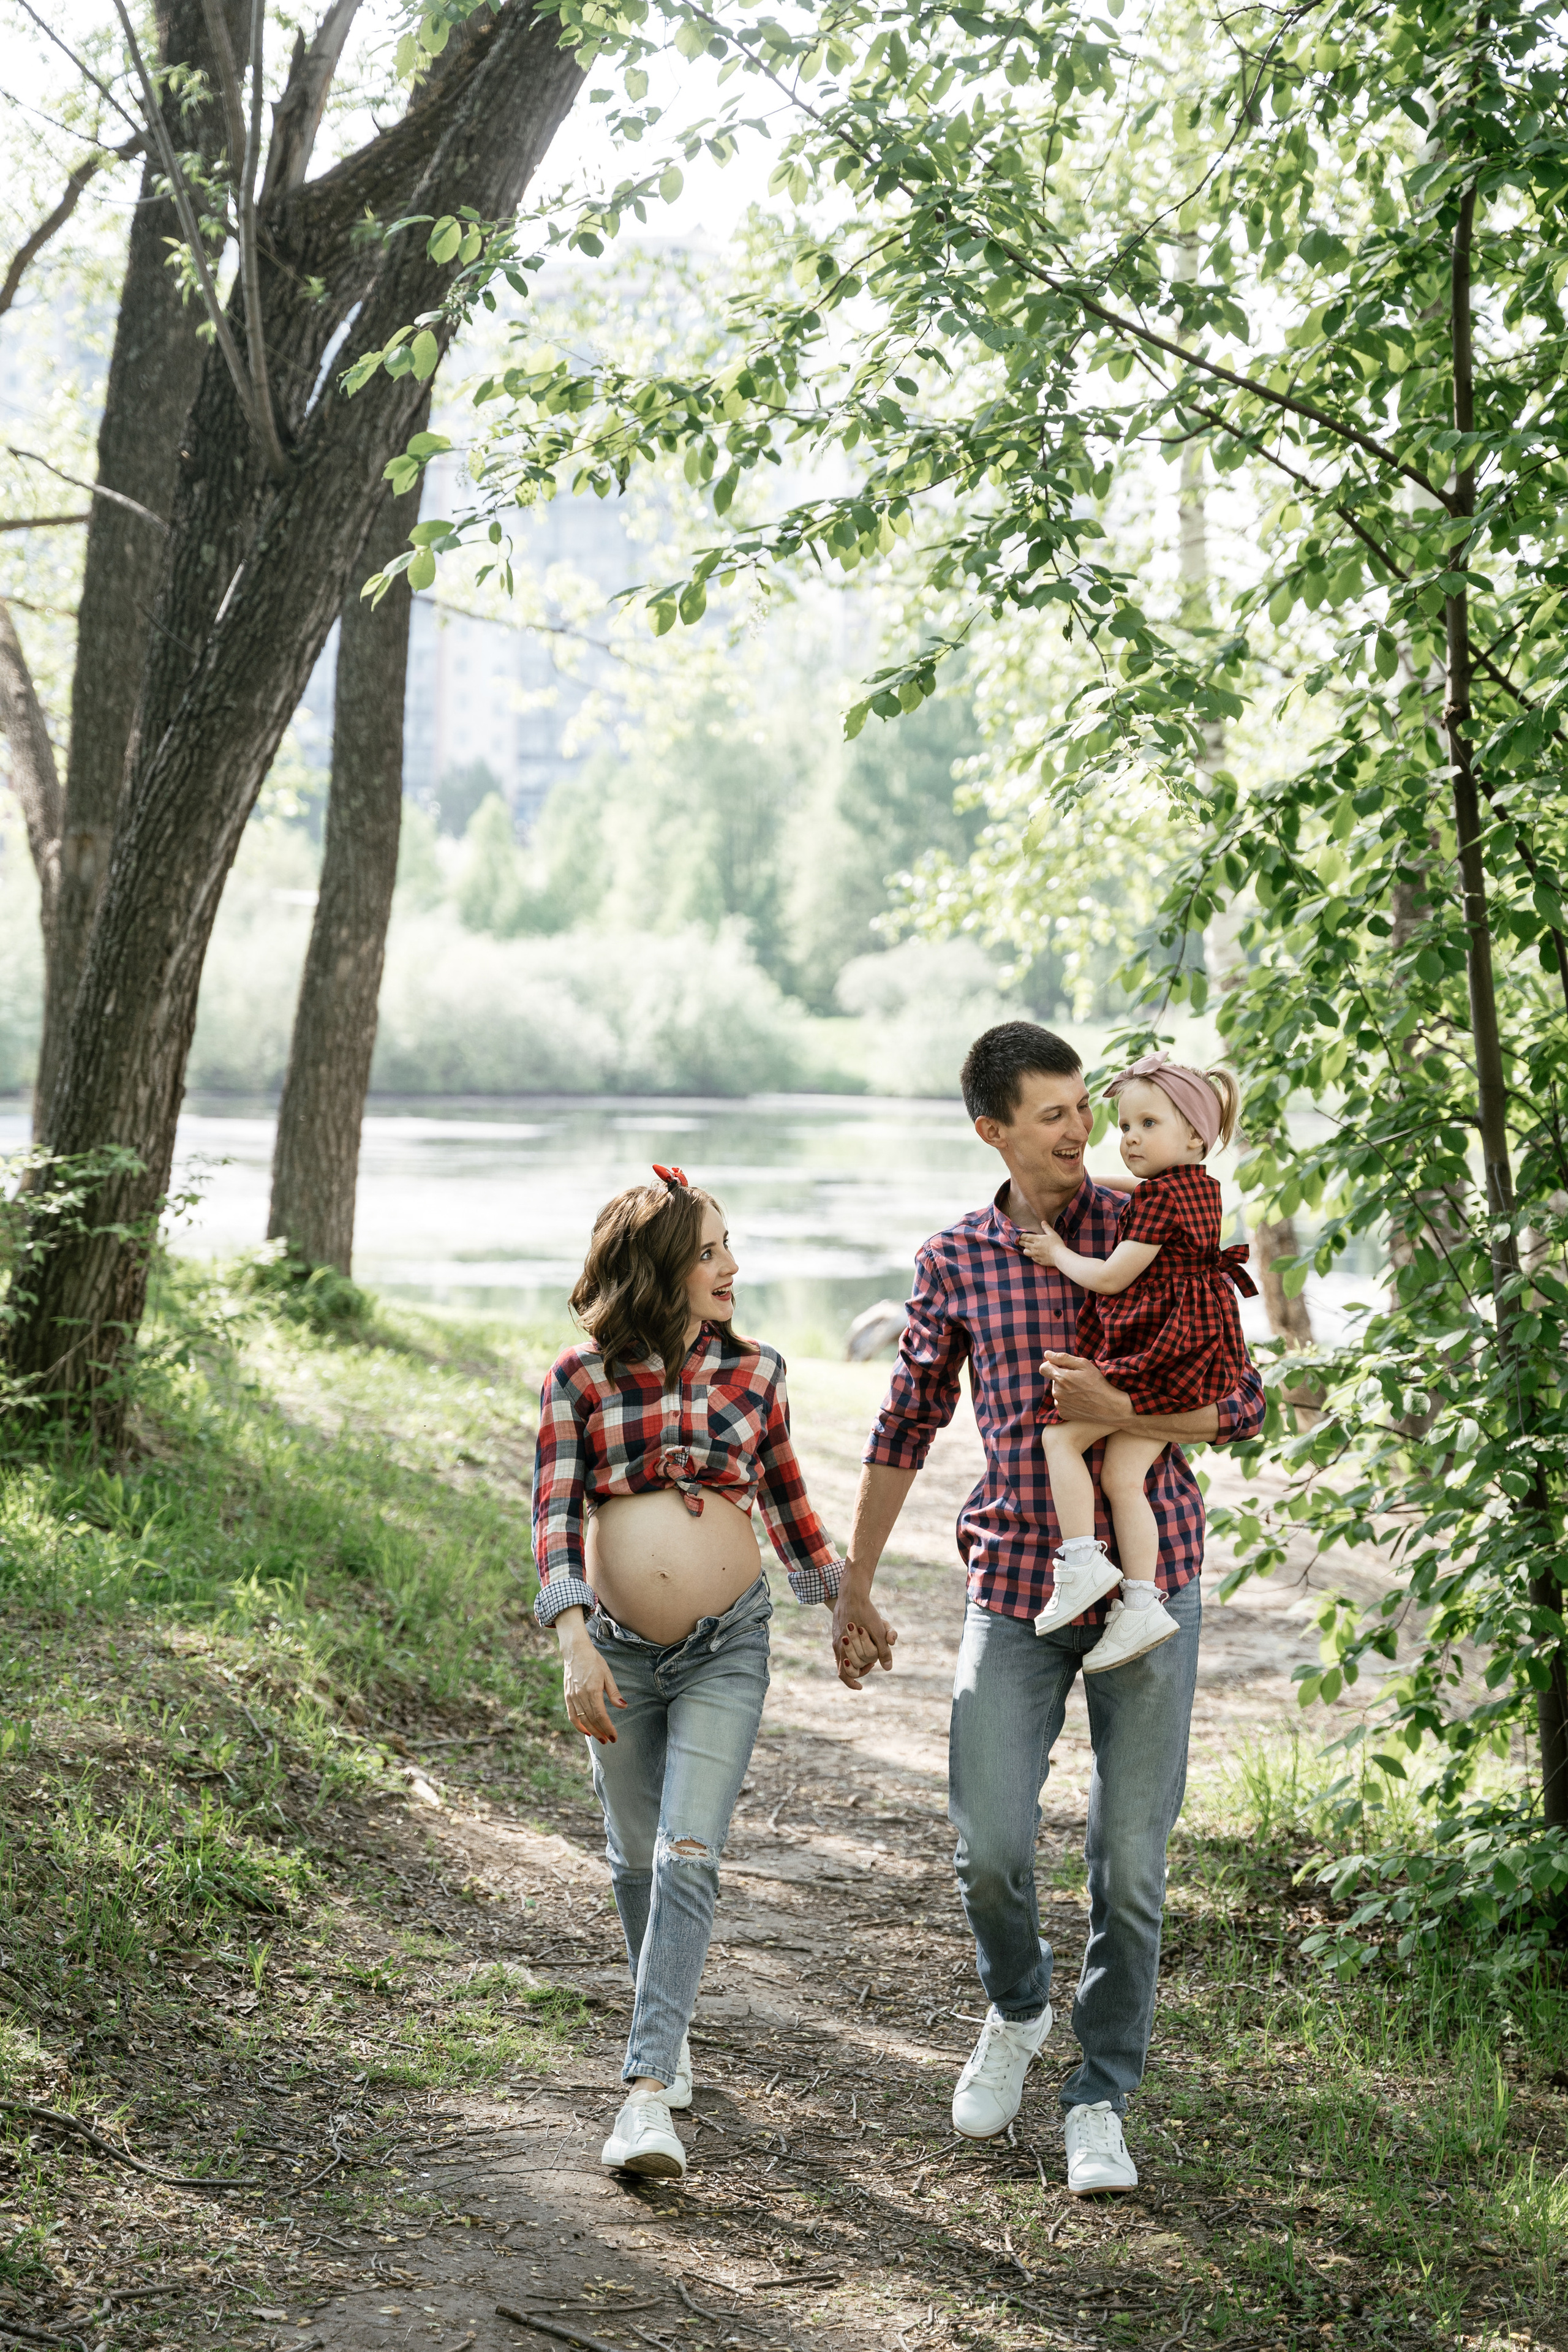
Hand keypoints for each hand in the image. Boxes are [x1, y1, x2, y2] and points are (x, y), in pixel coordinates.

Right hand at [557, 1620, 625, 1742]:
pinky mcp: (567, 1696)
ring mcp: (572, 1697)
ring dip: (591, 1731)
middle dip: (601, 1732)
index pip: (601, 1716)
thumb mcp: (607, 1674)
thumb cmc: (594, 1661)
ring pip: (582, 1720)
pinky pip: (572, 1715)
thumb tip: (623, 1706)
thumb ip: (614, 1692)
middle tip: (609, 1741)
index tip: (614, 1736)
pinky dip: (578, 1725)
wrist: (575, 1651)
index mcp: (592, 1690)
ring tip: (600, 1739)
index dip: (608, 1728)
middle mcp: (581, 1696)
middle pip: (592, 1720)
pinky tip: (586, 1731)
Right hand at [832, 1577, 897, 1689]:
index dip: (852, 1683)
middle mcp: (836, 1645)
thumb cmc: (866, 1612)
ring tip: (869, 1653)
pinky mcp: (836, 1630)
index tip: (861, 1687)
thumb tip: (887, 1668)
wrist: (852, 1592)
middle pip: (846, 1666)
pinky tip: (862, 1642)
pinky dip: (853, 1649)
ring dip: (857, 1658)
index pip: (844, 1674)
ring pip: (844, 1656)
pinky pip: (843, 1646)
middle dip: (859, 1668)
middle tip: (872, 1664)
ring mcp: (835, 1637)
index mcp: (843, 1648)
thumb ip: (883, 1650)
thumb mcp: (878, 1631)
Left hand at [1019, 1228, 1060, 1267]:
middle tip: (1018, 1240)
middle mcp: (1034, 1247)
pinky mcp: (1038, 1260)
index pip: (1025, 1236)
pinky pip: (1031, 1257)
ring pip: (1025, 1252)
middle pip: (1023, 1244)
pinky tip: (1034, 1253)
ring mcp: (1035, 1255)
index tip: (1018, 1234)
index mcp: (1037, 1240)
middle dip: (1020, 1241)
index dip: (1020, 1235)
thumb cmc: (1057, 1244)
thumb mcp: (1053, 1234)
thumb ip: (1046, 1228)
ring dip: (1025, 1248)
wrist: (1060, 1256)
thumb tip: (1043, 1222)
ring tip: (1027, 1247)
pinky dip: (1031, 1255)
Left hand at [1039, 1351, 1130, 1425]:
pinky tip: (1080, 1400)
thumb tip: (1047, 1354)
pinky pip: (1061, 1403)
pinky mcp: (1063, 1414)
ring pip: (1057, 1392)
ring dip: (1065, 1390)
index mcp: (1061, 1378)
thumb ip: (1063, 1358)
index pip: (1044, 1368)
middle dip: (1063, 1378)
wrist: (1109, 1407)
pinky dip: (1068, 1401)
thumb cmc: (1098, 1383)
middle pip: (1053, 1380)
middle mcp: (1057, 1393)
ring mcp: (1060, 1405)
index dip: (1052, 1365)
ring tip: (1082, 1391)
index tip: (1061, 1367)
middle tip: (1079, 1381)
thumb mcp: (1084, 1365)